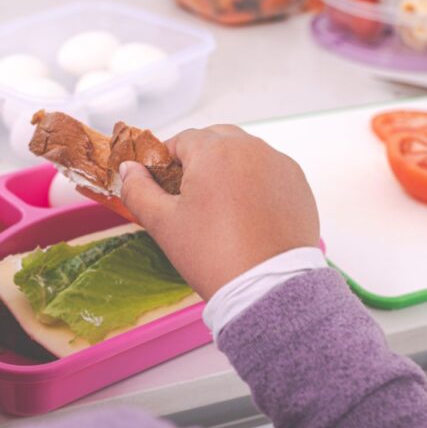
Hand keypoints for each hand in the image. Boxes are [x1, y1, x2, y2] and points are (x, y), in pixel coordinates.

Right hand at [119, 125, 319, 298]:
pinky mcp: (297, 183)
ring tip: (220, 207)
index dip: (167, 161)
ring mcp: (278, 164)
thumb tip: (128, 169)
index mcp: (215, 152)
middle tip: (191, 195)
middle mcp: (251, 148)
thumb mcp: (163, 224)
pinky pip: (268, 171)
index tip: (164, 185)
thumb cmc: (213, 255)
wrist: (267, 288)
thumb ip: (138, 189)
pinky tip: (247, 214)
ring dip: (229, 169)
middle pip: (216, 139)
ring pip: (244, 154)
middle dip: (200, 159)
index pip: (182, 140)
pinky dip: (255, 183)